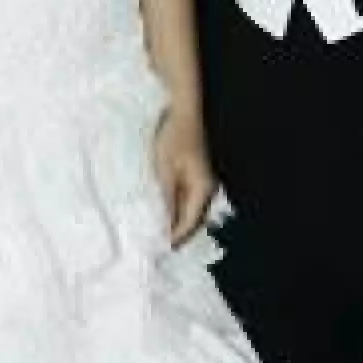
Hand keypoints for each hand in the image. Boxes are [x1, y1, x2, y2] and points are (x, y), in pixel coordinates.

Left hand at [152, 107, 215, 244]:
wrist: (183, 112)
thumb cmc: (173, 139)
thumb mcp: (164, 171)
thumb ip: (166, 200)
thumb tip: (164, 225)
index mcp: (203, 190)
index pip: (190, 223)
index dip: (175, 238)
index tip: (158, 250)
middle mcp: (208, 189)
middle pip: (193, 220)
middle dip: (175, 233)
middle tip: (154, 244)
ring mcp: (202, 183)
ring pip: (189, 211)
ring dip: (174, 221)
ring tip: (154, 230)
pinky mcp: (194, 176)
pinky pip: (186, 200)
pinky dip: (174, 208)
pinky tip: (159, 210)